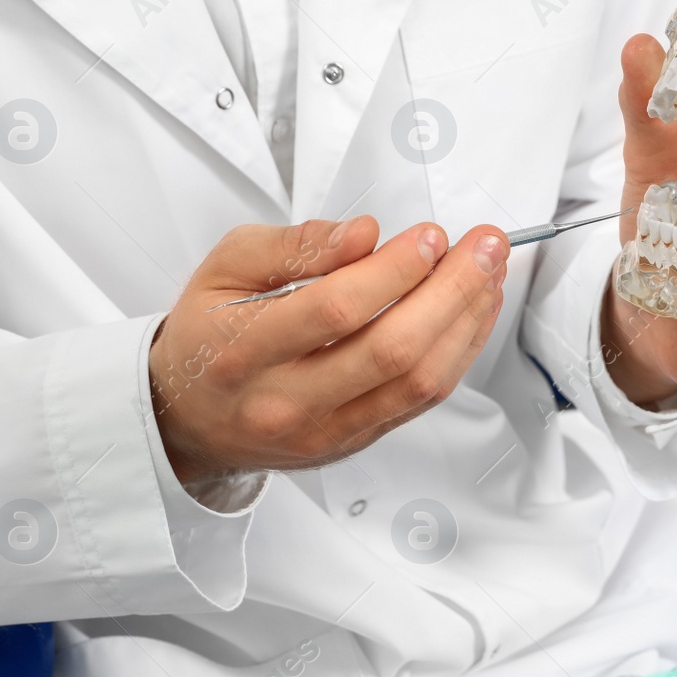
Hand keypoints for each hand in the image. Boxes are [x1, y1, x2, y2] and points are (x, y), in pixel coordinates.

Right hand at [150, 217, 508, 484]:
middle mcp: (286, 400)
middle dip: (452, 291)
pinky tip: (472, 314)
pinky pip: (420, 401)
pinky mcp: (353, 442)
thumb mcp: (225, 269)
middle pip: (391, 351)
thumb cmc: (207, 335)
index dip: (395, 270)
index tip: (429, 236)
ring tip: (490, 275)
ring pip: (417, 382)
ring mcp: (325, 430)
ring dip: (467, 323)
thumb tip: (365, 234)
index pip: (336, 310)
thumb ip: (295, 247)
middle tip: (484, 247)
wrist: (186, 418)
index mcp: (245, 351)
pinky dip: (458, 352)